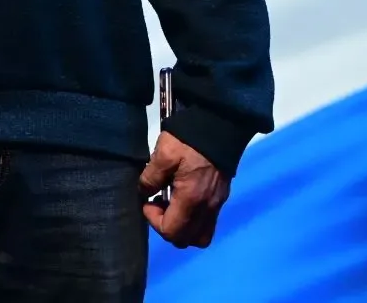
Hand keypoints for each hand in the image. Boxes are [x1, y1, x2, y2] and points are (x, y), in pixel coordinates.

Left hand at [140, 130, 230, 247]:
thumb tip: (144, 193)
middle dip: (167, 227)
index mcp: (192, 200)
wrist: (220, 126)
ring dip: (182, 227)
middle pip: (186, 240)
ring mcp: (217, 205)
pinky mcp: (221, 198)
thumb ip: (151, 178)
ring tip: (171, 204)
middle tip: (158, 204)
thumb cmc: (188, 140)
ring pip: (200, 236)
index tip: (148, 200)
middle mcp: (207, 208)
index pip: (171, 232)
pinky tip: (183, 198)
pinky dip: (193, 220)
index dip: (154, 220)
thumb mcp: (163, 155)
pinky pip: (208, 223)